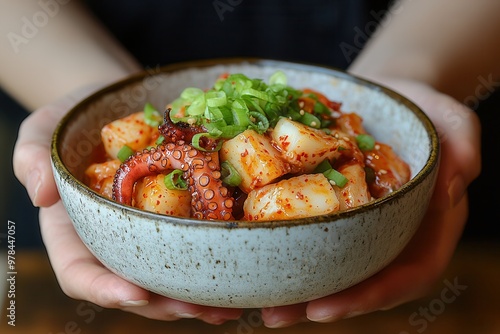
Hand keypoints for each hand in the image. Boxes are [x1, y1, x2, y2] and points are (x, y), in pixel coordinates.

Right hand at [13, 88, 242, 323]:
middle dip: (164, 304)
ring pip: (169, 275)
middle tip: (196, 309)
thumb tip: (42, 194)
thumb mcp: (41, 131)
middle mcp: (115, 239)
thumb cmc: (72, 119)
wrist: (113, 104)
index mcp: (77, 231)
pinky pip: (195, 243)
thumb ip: (31, 157)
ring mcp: (148, 231)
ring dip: (197, 297)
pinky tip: (243, 271)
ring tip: (227, 308)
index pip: (81, 273)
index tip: (136, 294)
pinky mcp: (178, 214)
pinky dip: (217, 261)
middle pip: (134, 285)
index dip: (105, 289)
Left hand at [260, 78, 480, 326]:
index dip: (367, 297)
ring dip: (295, 286)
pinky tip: (253, 249)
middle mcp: (390, 233)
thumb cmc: (425, 109)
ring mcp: (361, 222)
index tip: (323, 309)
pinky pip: (312, 229)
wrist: (389, 93)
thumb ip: (462, 150)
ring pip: (332, 263)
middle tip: (274, 315)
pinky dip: (285, 244)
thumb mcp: (454, 121)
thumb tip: (449, 191)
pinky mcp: (335, 206)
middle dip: (318, 302)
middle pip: (360, 280)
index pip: (405, 274)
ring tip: (255, 299)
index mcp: (426, 227)